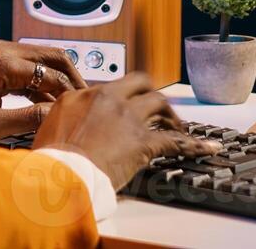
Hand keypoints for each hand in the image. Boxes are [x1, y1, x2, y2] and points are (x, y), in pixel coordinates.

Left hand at [0, 40, 85, 144]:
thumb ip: (31, 117)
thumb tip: (58, 114)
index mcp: (1, 62)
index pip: (50, 73)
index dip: (69, 92)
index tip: (81, 107)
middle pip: (48, 55)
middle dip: (68, 76)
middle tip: (82, 98)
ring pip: (36, 56)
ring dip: (51, 77)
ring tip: (65, 102)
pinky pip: (20, 61)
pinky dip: (34, 77)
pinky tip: (41, 98)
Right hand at [31, 73, 220, 188]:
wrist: (59, 173)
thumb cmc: (50, 158)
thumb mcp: (48, 127)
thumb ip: (64, 117)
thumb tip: (67, 123)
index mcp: (83, 95)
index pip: (110, 87)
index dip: (121, 97)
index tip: (124, 105)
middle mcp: (108, 99)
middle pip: (140, 83)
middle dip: (151, 92)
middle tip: (156, 106)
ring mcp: (128, 118)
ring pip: (159, 104)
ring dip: (169, 114)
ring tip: (175, 125)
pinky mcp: (144, 141)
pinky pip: (175, 140)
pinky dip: (194, 144)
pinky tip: (207, 148)